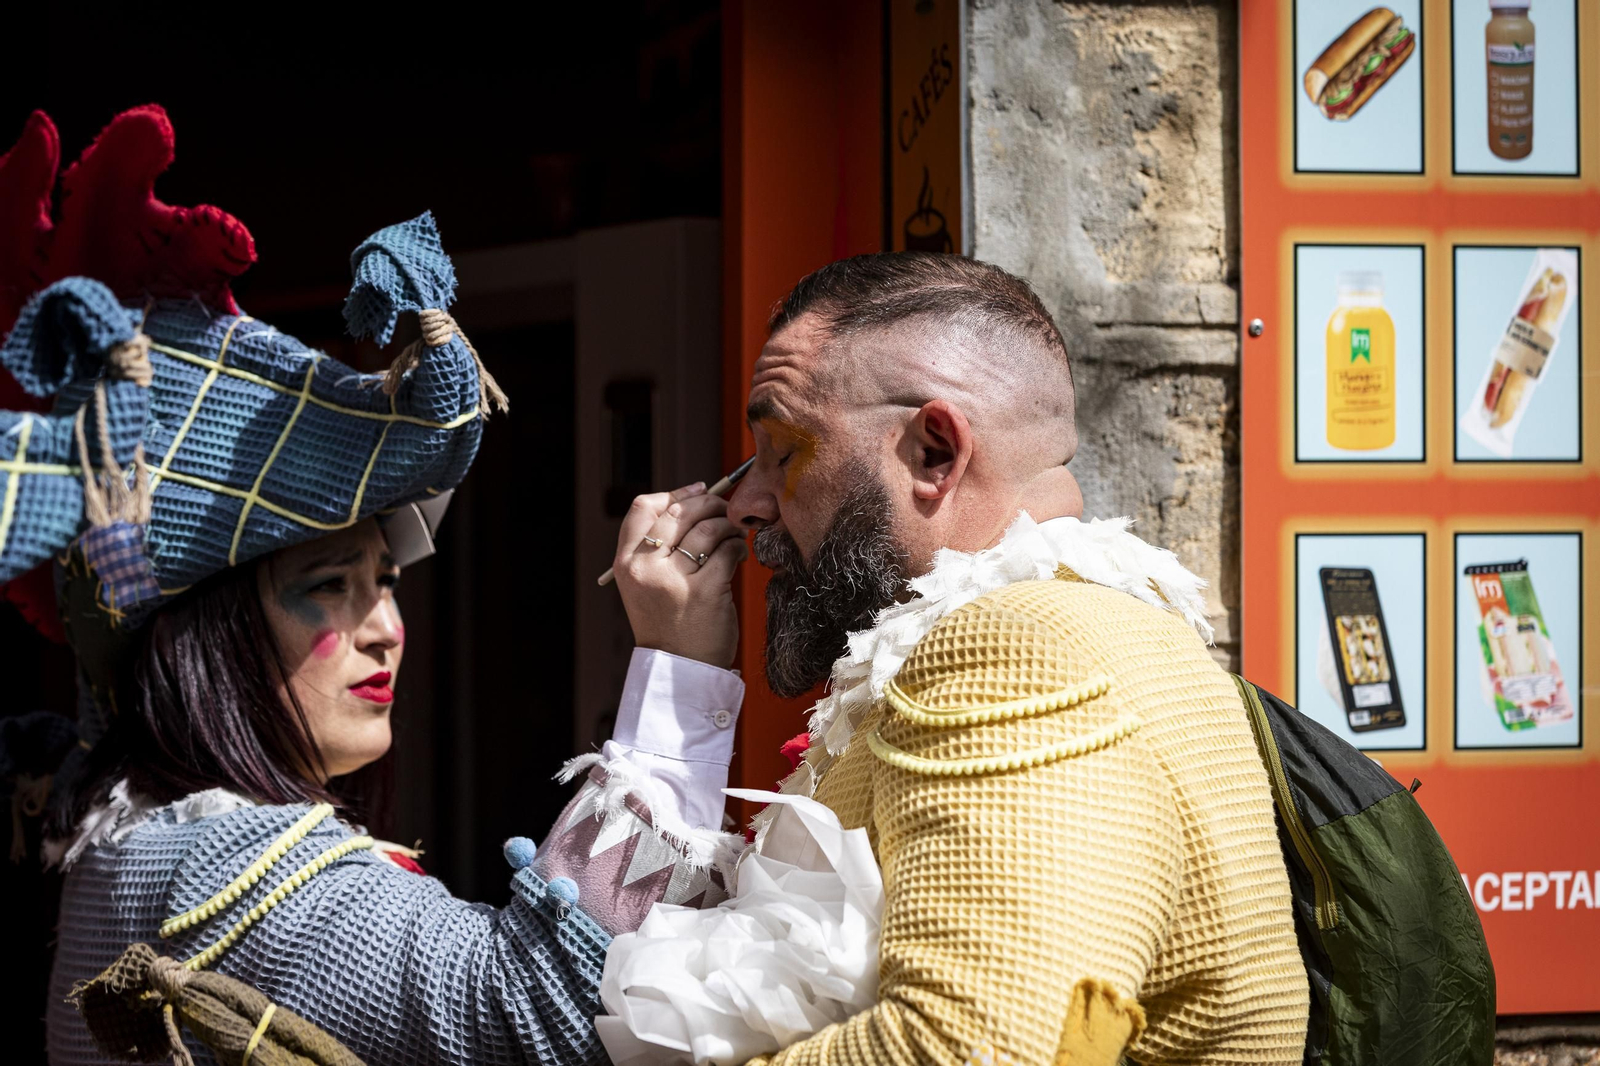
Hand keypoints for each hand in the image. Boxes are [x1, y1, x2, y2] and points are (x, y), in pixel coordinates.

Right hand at [612, 482, 749, 668]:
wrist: (680, 669)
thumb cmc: (669, 622)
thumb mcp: (646, 584)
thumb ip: (659, 547)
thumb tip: (694, 499)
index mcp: (626, 563)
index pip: (643, 508)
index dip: (674, 493)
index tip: (698, 490)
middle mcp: (645, 569)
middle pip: (680, 512)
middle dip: (710, 504)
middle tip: (726, 511)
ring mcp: (674, 580)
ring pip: (708, 529)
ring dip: (728, 527)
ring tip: (735, 536)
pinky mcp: (705, 591)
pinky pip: (728, 551)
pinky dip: (739, 548)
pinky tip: (740, 555)